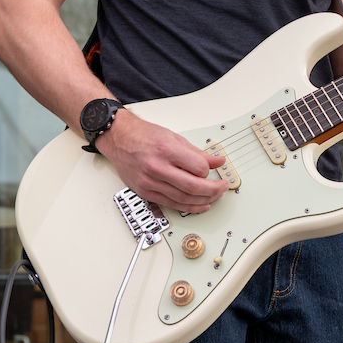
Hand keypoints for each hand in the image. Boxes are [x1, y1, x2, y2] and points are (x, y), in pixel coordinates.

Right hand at [95, 110, 228, 212]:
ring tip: (214, 197)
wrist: (119, 139)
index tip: (216, 169)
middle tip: (222, 187)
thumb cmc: (145, 136)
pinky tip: (200, 205)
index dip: (210, 171)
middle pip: (192, 186)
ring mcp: (149, 182)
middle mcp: (157, 168)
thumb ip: (197, 152)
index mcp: (166, 150)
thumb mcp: (175, 137)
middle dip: (213, 190)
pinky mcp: (145, 192)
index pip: (198, 167)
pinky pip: (170, 203)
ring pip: (183, 198)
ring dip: (203, 200)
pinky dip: (188, 207)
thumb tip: (217, 161)